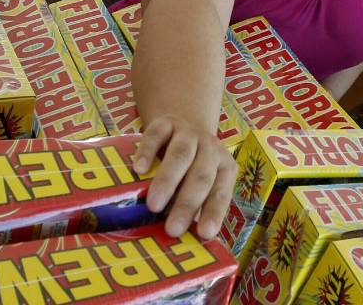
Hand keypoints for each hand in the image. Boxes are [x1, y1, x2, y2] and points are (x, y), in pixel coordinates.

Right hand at [133, 114, 236, 239]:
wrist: (182, 125)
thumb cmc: (189, 167)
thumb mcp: (196, 184)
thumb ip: (193, 205)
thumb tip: (180, 239)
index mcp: (224, 168)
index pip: (220, 192)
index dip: (213, 213)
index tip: (205, 234)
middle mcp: (210, 149)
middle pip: (201, 176)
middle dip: (187, 204)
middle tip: (172, 228)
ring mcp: (188, 133)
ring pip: (181, 155)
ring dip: (168, 180)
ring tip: (153, 205)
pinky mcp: (166, 123)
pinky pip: (157, 135)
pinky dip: (147, 152)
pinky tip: (138, 169)